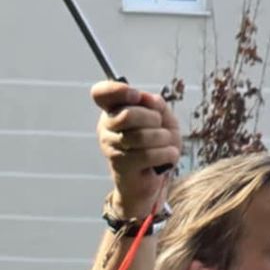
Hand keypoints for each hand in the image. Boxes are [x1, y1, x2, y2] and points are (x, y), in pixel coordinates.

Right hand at [92, 81, 180, 217]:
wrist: (154, 179)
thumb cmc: (156, 145)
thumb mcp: (162, 119)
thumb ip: (155, 104)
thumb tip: (146, 99)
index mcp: (113, 111)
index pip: (101, 93)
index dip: (117, 90)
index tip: (136, 96)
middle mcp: (106, 129)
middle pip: (128, 115)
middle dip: (154, 119)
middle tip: (160, 127)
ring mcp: (111, 148)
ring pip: (141, 136)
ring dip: (163, 139)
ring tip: (166, 145)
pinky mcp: (121, 167)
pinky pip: (149, 155)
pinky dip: (167, 154)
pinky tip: (168, 157)